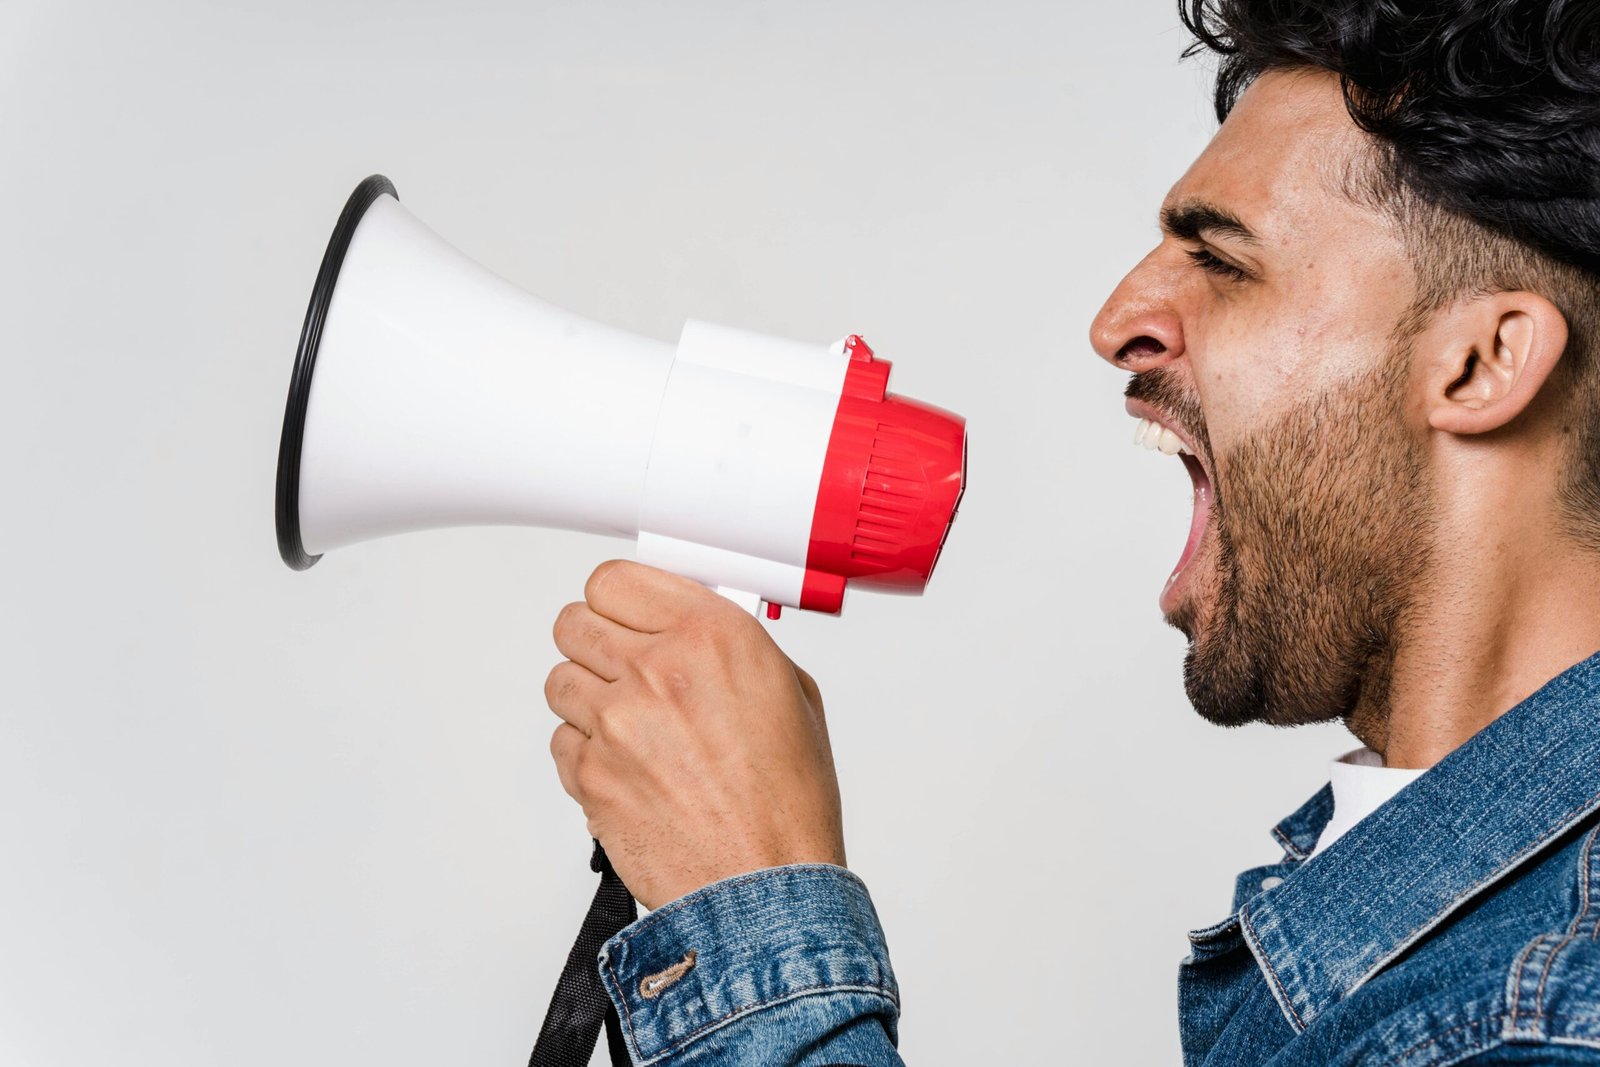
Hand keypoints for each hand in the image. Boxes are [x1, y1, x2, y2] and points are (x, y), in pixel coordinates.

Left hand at [545, 560, 845, 909]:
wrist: (765, 885)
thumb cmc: (787, 804)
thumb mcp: (792, 694)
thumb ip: (735, 647)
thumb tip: (696, 630)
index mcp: (712, 636)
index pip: (616, 579)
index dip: (620, 599)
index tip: (628, 613)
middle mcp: (656, 671)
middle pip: (574, 622)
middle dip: (598, 642)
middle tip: (624, 666)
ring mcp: (615, 723)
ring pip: (560, 680)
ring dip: (588, 698)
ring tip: (631, 727)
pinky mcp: (589, 774)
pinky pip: (561, 741)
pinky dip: (586, 752)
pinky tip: (629, 768)